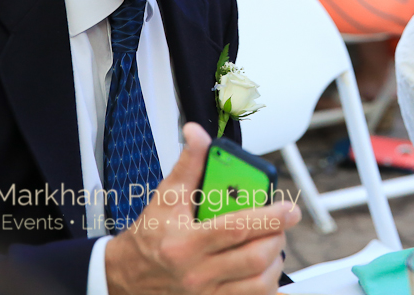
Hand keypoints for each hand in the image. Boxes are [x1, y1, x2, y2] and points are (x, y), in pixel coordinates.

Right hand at [105, 123, 301, 294]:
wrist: (125, 276)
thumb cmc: (149, 237)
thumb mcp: (165, 198)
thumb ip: (188, 164)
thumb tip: (198, 134)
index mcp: (186, 243)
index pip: (236, 229)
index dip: (268, 218)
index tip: (288, 208)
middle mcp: (197, 273)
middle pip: (254, 259)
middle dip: (276, 237)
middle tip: (280, 223)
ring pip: (259, 285)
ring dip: (274, 262)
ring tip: (270, 244)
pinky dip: (268, 288)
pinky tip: (266, 271)